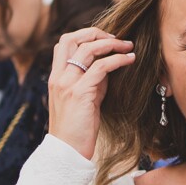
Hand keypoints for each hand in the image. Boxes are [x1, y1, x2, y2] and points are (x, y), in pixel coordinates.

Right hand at [47, 27, 135, 158]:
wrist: (67, 152)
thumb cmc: (77, 129)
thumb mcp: (83, 99)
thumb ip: (92, 81)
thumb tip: (108, 65)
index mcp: (55, 77)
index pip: (63, 43)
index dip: (84, 36)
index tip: (104, 40)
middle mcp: (58, 77)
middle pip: (71, 38)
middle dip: (95, 33)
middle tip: (117, 38)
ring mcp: (67, 84)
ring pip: (87, 49)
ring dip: (111, 44)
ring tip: (128, 46)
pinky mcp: (80, 93)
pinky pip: (101, 67)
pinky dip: (118, 59)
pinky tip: (130, 59)